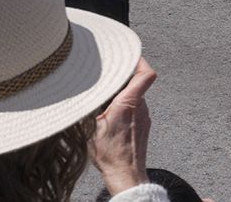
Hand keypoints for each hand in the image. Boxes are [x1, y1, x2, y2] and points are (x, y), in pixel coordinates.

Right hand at [89, 58, 156, 196]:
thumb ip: (92, 105)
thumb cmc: (110, 153)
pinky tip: (109, 116)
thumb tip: (85, 92)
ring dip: (121, 95)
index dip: (139, 60)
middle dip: (122, 78)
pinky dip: (124, 107)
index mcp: (130, 103)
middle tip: (106, 78)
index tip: (128, 55)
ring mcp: (144, 118)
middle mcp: (141, 108)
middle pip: (137, 83)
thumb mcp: (91, 126)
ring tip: (104, 99)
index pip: (146, 74)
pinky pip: (135, 109)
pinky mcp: (142, 127)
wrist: (126, 175)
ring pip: (135, 97)